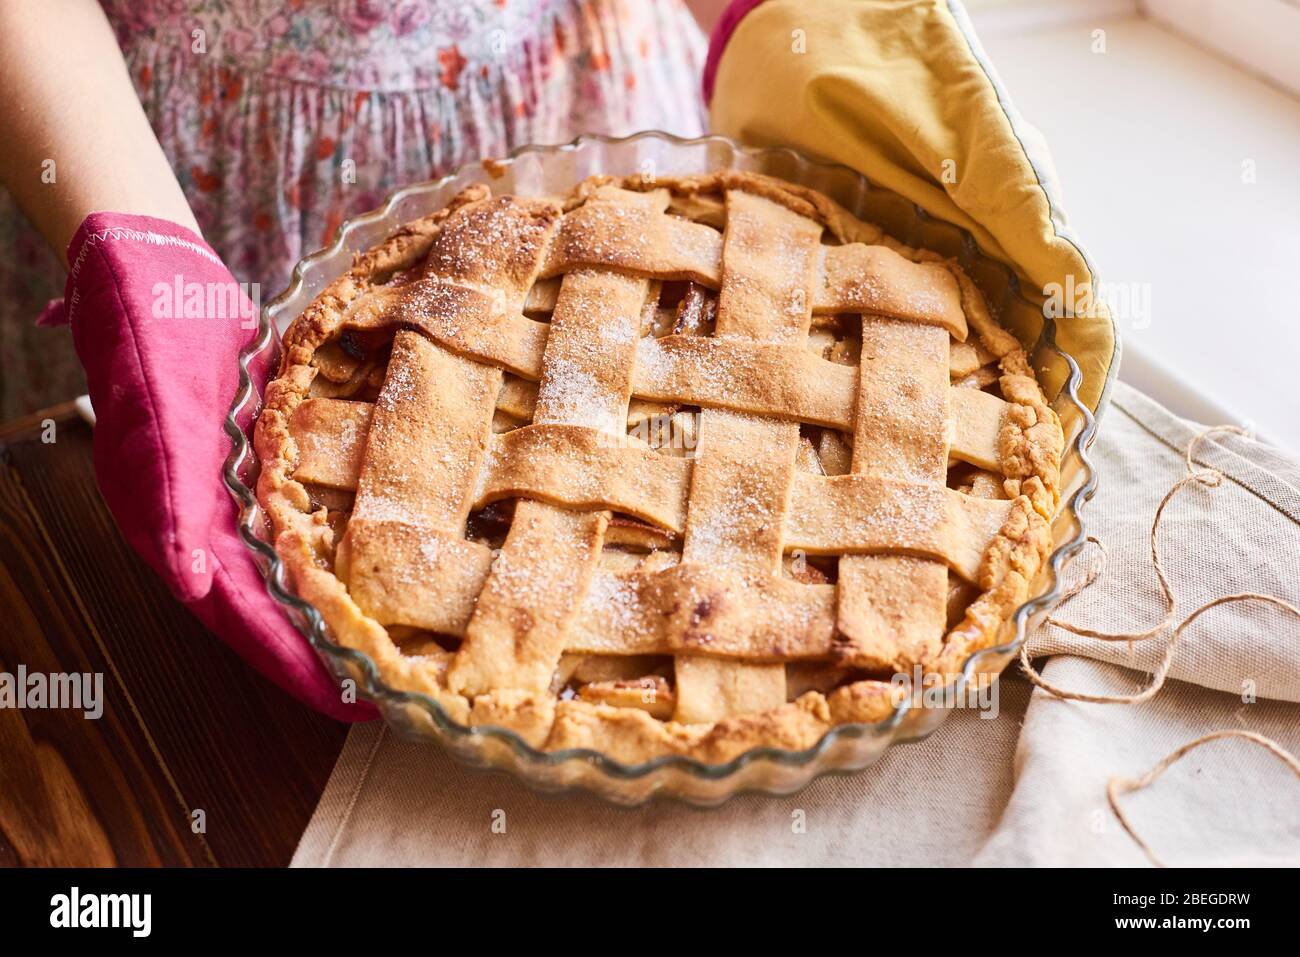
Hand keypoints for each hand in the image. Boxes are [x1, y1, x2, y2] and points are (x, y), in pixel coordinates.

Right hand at [51, 211, 371, 720]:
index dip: (294, 665)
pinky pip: (294, 527)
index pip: (243, 617)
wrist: (154, 276)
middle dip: (322, 658)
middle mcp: (206, 522)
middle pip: (271, 610)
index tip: (350, 707)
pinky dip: (326, 560)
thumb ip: (166, 503)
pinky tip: (364, 573)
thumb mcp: (151, 418)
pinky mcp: (253, 464)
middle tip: (386, 698)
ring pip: (286, 575)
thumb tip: (193, 583)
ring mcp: (230, 496)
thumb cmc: (143, 338)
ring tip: (385, 653)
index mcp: (177, 524)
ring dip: (327, 618)